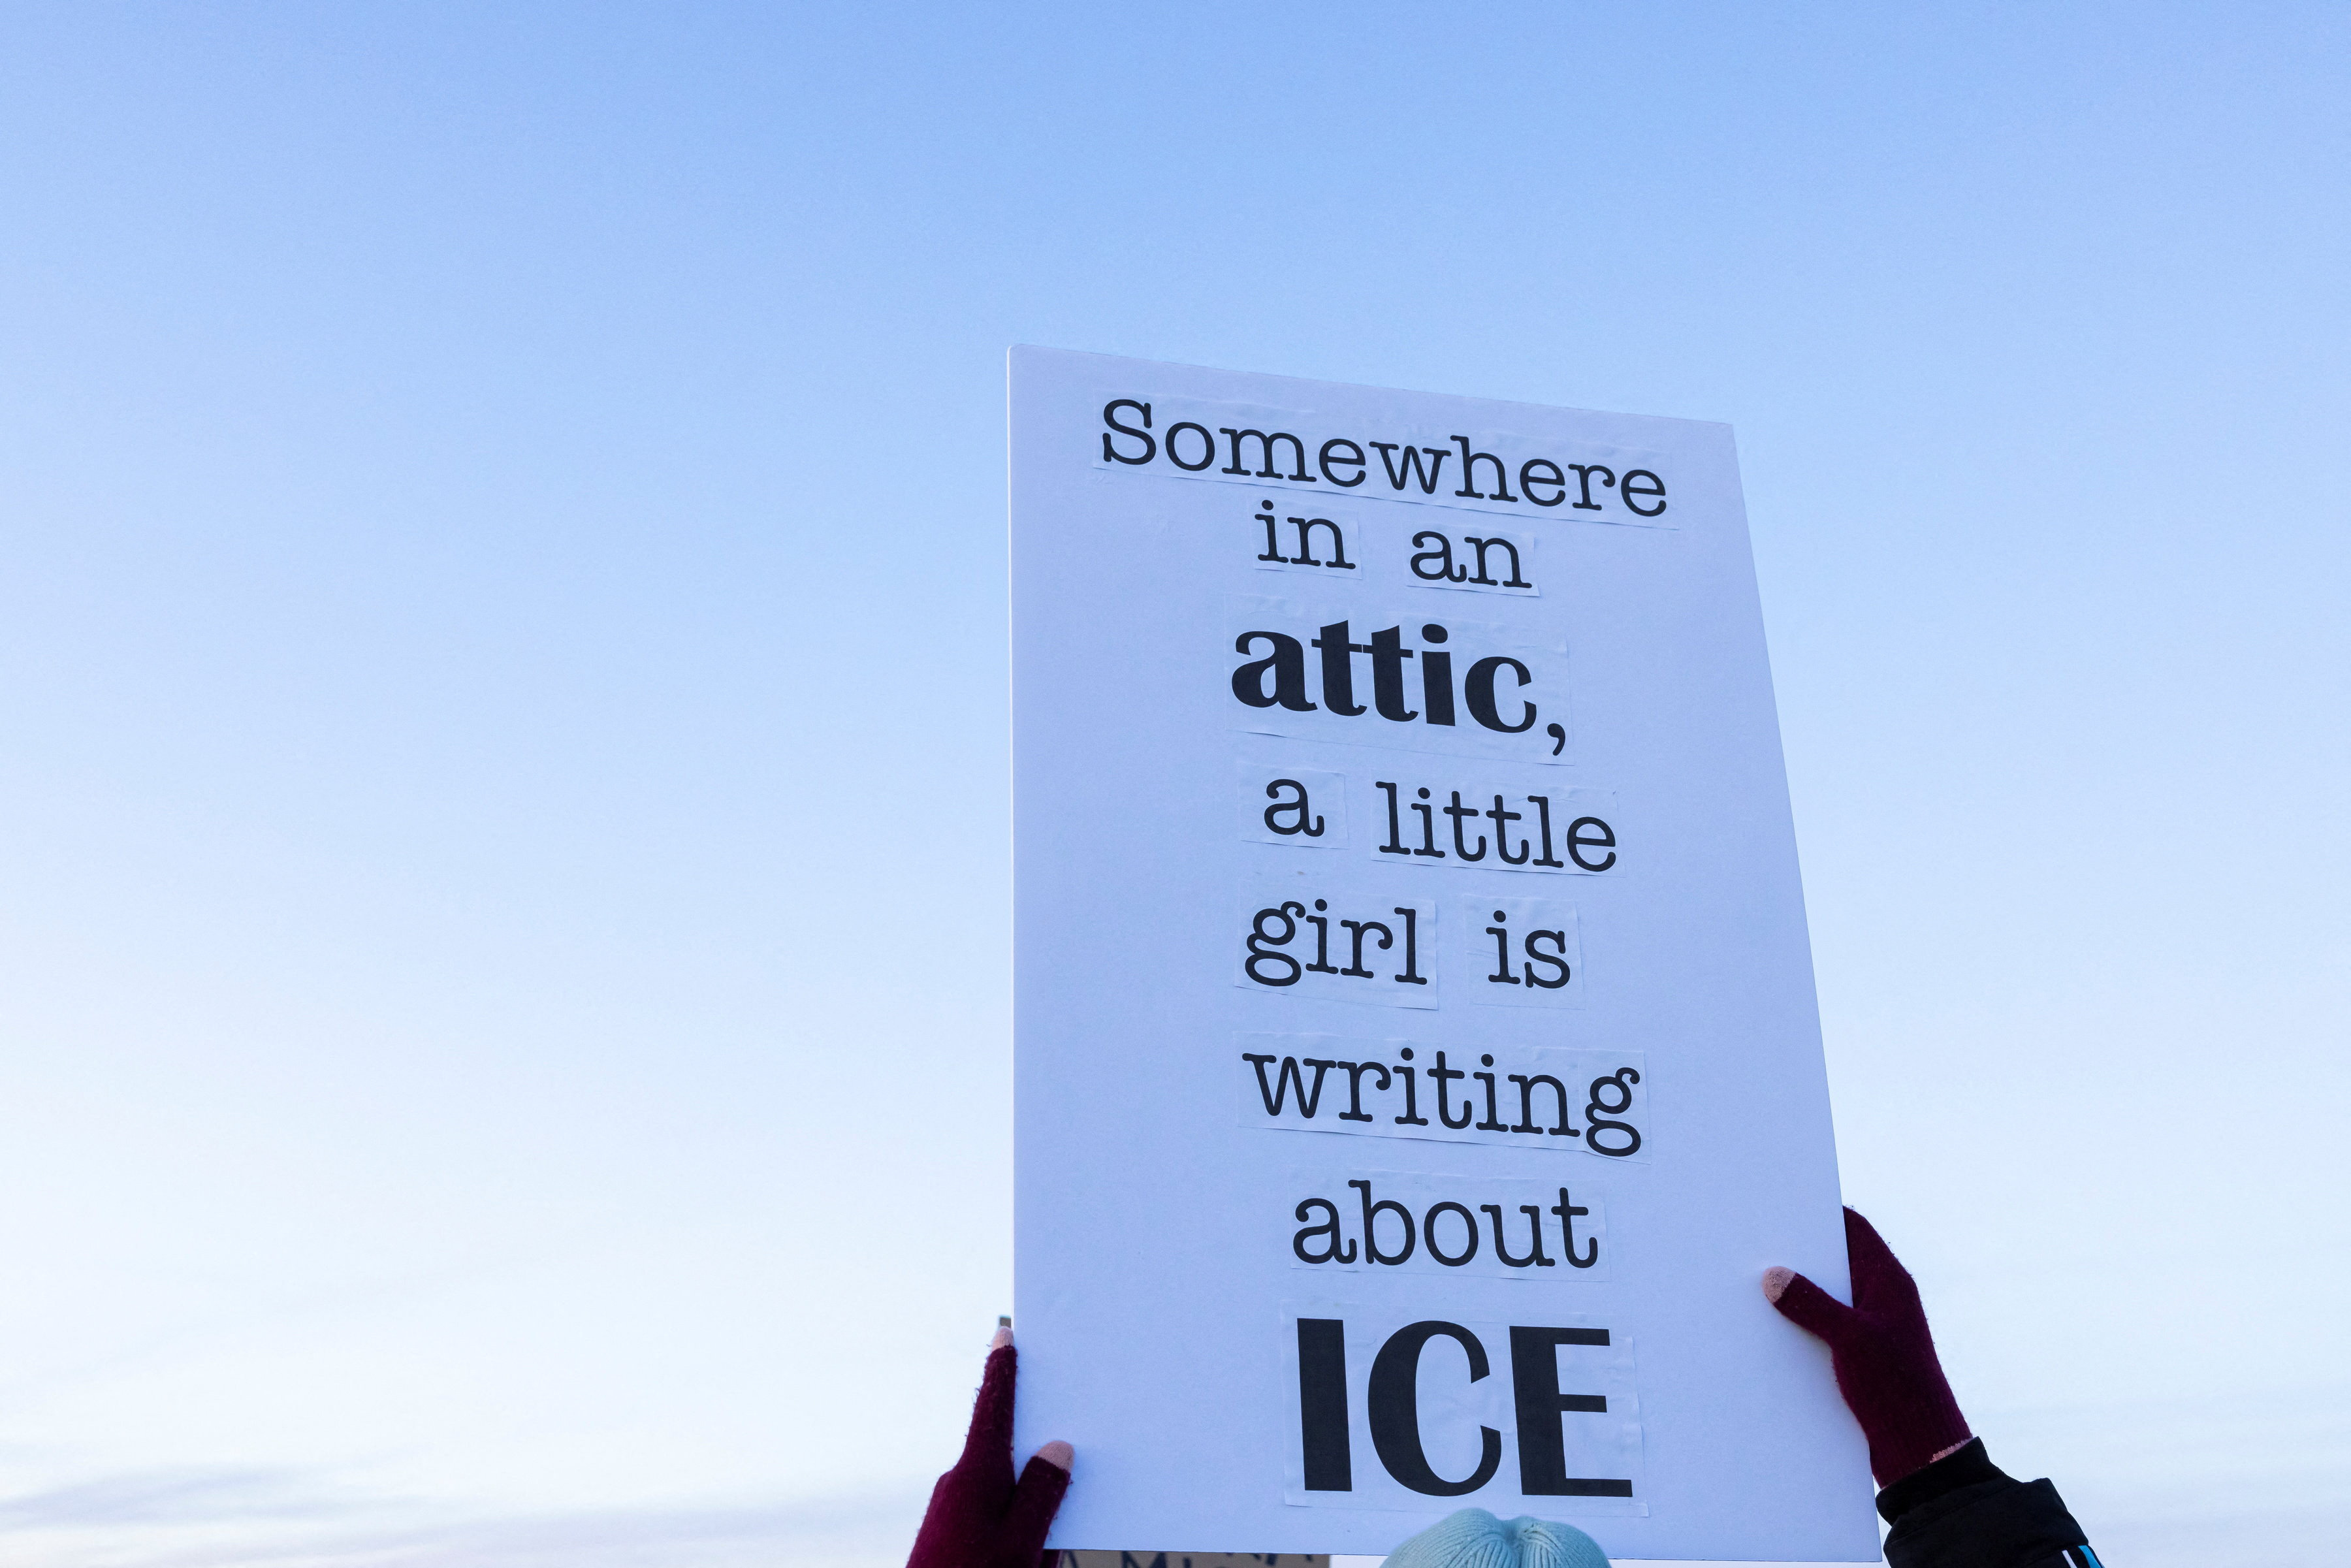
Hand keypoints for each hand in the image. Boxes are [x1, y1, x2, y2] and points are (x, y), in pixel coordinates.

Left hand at [907, 1326, 1073, 1567]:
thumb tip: (1057, 1445)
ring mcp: (953, 1510)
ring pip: (1004, 1489)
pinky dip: (1018, 1524)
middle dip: (1037, 1449)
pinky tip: (1033, 1555)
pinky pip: (994, 1514)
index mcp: (977, 1474)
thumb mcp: (1023, 1545)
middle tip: (1066, 1441)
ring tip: (1046, 1544)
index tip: (1004, 1333)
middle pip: (1005, 1447)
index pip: (993, 1408)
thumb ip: (1044, 1492)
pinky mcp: (951, 1534)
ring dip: (1031, 1504)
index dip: (1003, 1370)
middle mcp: (960, 1483)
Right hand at [1764, 1207, 1970, 1485]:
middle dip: (1798, 1254)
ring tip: (1752, 1286)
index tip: (1782, 1203)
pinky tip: (1769, 1329)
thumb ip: (1811, 1304)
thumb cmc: (1898, 1388)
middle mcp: (1881, 1300)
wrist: (1921, 1451)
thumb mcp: (1851, 1339)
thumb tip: (1773, 1275)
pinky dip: (1800, 1324)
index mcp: (1889, 1282)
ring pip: (1826, 1297)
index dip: (1821, 1212)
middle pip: (1835, 1261)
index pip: (1855, 1229)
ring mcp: (1871, 1328)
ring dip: (1795, 1293)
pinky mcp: (1859, 1357)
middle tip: (1756, 1244)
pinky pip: (1823, 1328)